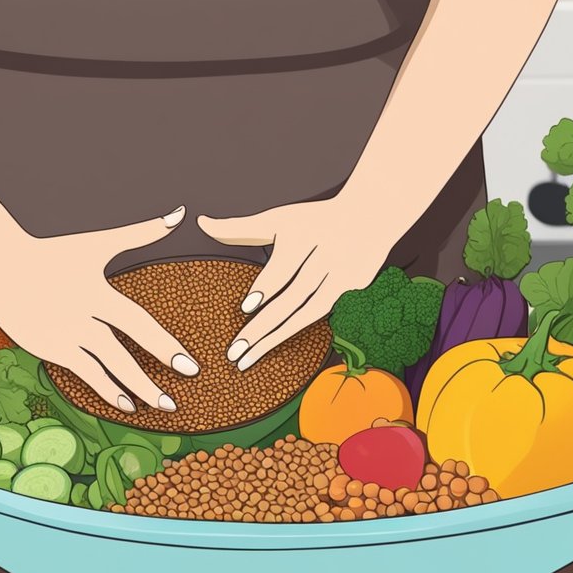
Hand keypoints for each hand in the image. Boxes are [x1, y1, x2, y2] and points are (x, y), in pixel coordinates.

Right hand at [0, 206, 198, 413]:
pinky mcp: (50, 347)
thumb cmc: (52, 253)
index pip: (137, 324)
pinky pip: (83, 373)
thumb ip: (142, 232)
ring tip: (159, 406)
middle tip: (174, 404)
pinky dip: (105, 389)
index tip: (189, 367)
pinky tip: (126, 404)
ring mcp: (64, 335)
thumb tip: (180, 214)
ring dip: (132, 388)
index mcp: (97, 292)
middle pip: (121, 353)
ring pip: (104, 368)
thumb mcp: (97, 243)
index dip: (163, 346)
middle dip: (149, 379)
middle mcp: (81, 317)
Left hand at [198, 199, 395, 369]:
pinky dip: (298, 331)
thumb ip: (239, 228)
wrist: (371, 215)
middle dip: (264, 326)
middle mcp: (327, 255)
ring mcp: (345, 276)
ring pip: (308, 312)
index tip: (247, 306)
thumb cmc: (315, 220)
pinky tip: (275, 345)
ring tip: (249, 357)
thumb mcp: (278, 219)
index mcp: (306, 234)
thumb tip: (201, 223)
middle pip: (293, 296)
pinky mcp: (354, 290)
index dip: (266, 286)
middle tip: (236, 350)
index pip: (284, 266)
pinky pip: (322, 316)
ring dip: (277, 337)